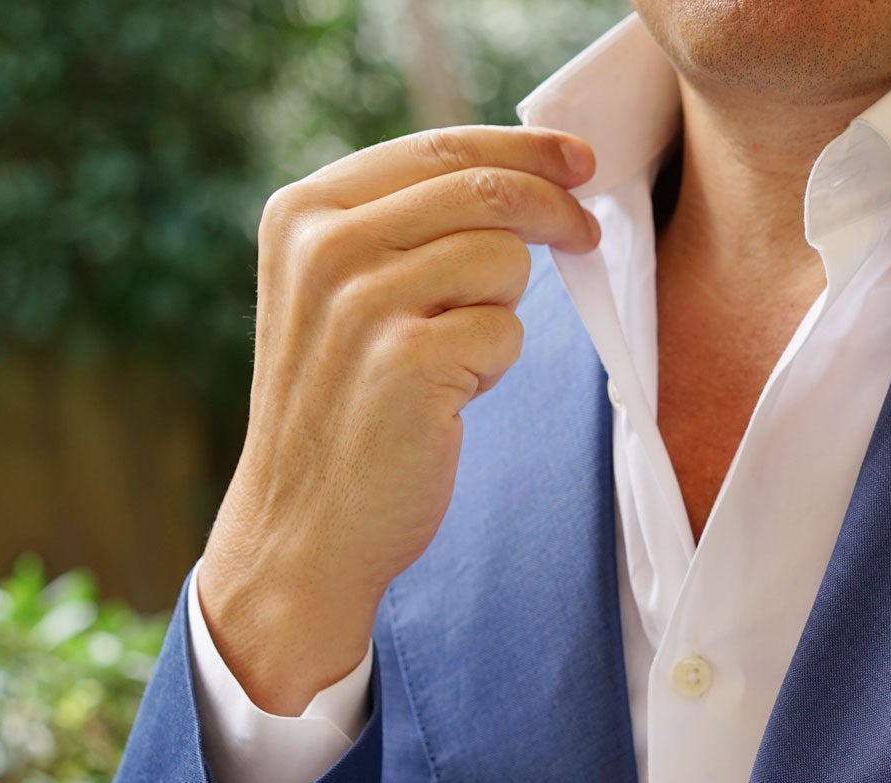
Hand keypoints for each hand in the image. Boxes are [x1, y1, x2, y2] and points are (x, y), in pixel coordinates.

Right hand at [197, 124, 600, 712]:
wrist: (305, 526)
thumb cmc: (346, 409)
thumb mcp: (346, 294)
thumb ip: (408, 228)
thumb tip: (528, 174)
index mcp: (304, 212)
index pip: (439, 147)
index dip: (525, 147)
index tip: (581, 160)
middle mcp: (323, 246)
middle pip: (484, 189)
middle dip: (555, 208)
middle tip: (586, 237)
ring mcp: (360, 303)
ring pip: (502, 257)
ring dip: (504, 308)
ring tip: (457, 355)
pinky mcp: (406, 362)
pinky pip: (506, 330)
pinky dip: (496, 363)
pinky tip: (451, 396)